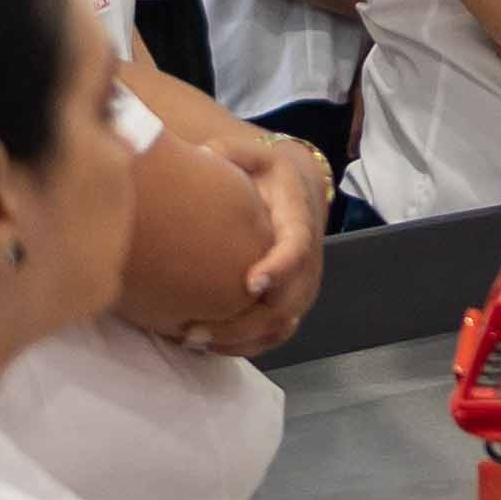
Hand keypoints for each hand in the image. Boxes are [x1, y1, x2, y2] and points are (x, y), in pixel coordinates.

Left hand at [185, 132, 329, 356]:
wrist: (297, 192)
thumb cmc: (266, 175)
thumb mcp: (253, 155)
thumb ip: (228, 153)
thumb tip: (199, 157)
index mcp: (298, 220)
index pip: (298, 247)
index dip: (280, 267)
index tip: (252, 282)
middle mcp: (308, 259)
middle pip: (287, 302)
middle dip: (242, 322)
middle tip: (192, 329)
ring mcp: (302, 285)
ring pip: (281, 325)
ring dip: (239, 340)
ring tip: (192, 339)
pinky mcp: (292, 301)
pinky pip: (275, 335)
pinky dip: (245, 346)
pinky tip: (207, 346)